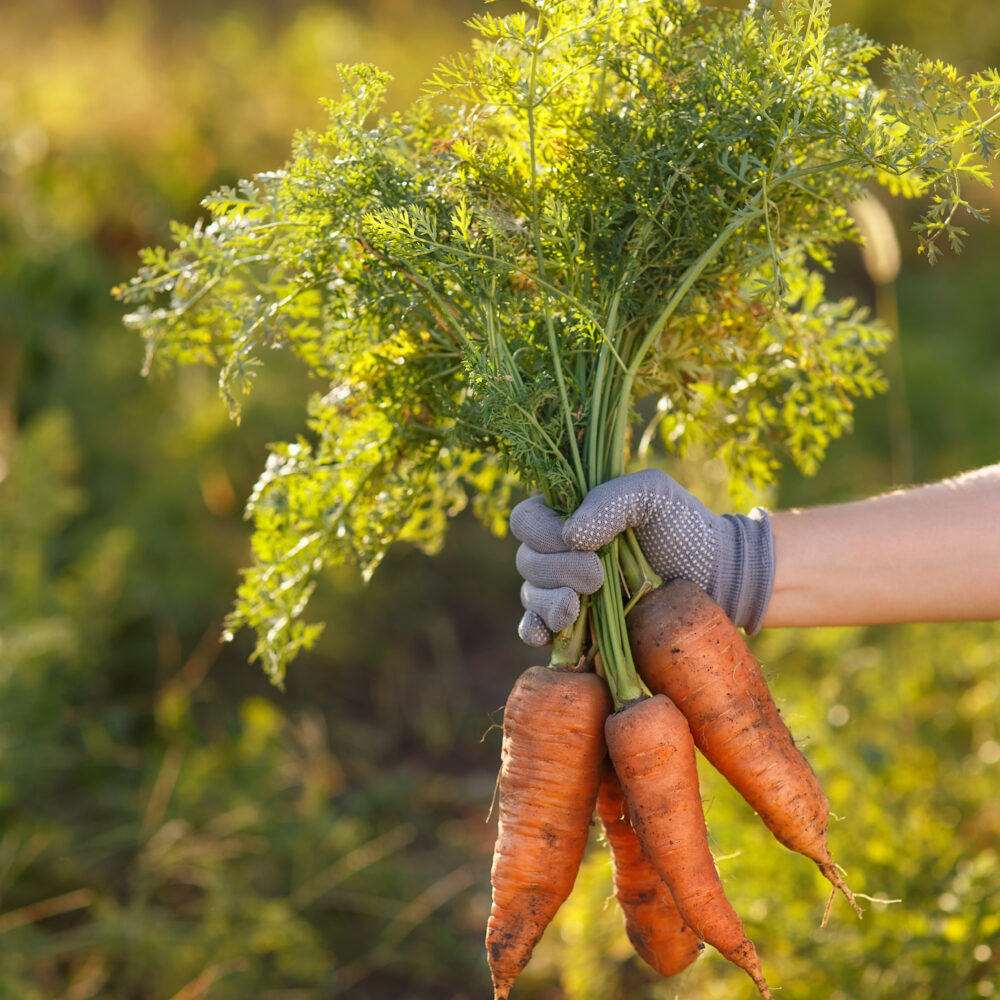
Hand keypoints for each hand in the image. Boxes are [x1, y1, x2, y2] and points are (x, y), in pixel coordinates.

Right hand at [510, 469, 773, 644]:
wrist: (716, 577)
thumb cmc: (683, 527)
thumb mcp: (652, 494)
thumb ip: (611, 499)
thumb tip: (571, 535)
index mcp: (569, 514)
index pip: (526, 520)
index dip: (541, 533)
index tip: (577, 541)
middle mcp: (561, 552)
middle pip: (527, 562)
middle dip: (557, 570)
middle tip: (598, 575)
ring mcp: (566, 591)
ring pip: (531, 596)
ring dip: (549, 602)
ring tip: (578, 606)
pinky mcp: (578, 627)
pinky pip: (537, 630)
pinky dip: (535, 631)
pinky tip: (548, 633)